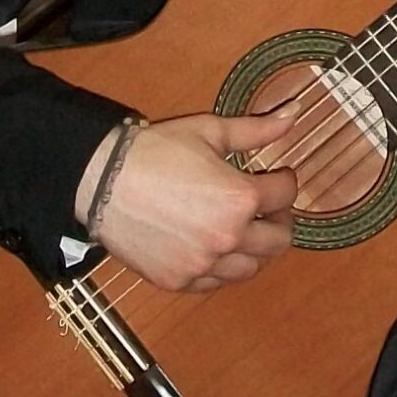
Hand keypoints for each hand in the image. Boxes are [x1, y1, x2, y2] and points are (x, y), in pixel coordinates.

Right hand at [77, 108, 298, 293]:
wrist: (102, 181)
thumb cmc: (155, 151)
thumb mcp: (209, 131)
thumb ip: (256, 130)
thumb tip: (294, 114)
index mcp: (240, 199)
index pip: (286, 196)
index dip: (286, 181)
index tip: (278, 176)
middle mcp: (227, 238)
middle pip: (279, 242)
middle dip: (280, 220)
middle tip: (266, 207)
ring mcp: (203, 265)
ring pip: (251, 269)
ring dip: (254, 248)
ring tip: (241, 227)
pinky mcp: (179, 281)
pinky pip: (216, 283)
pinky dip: (221, 267)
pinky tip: (212, 246)